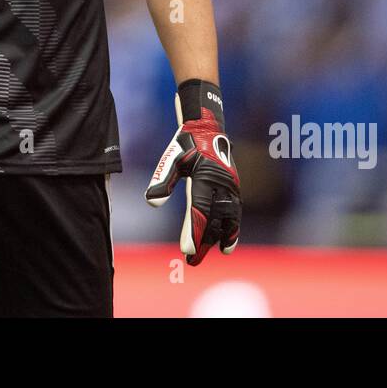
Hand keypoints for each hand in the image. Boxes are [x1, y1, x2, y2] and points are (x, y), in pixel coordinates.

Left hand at [145, 78, 241, 265]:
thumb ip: (162, 179)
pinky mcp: (234, 188)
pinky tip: (226, 242)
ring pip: (228, 218)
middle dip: (205, 241)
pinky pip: (235, 212)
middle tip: (192, 261)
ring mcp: (231, 187)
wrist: (208, 127)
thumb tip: (152, 203)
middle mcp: (223, 184)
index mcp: (207, 177)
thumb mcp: (171, 158)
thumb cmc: (186, 143)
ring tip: (216, 253)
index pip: (199, 211)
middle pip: (214, 220)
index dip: (193, 232)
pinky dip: (232, 228)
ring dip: (221, 237)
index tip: (186, 251)